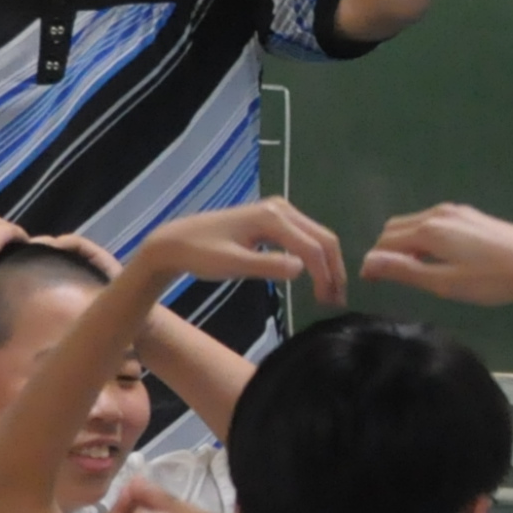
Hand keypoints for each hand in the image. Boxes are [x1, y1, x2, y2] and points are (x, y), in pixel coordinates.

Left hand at [126, 196, 349, 309]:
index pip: (312, 248)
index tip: (328, 303)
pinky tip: (314, 276)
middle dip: (334, 269)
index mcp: (273, 218)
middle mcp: (281, 209)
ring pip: (316, 236)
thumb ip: (267, 265)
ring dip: (327, 264)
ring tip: (329, 294)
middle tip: (337, 301)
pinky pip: (304, 237)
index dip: (325, 276)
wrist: (176, 242)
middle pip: (322, 238)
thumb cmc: (200, 254)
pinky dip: (314, 257)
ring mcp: (278, 211)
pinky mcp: (273, 219)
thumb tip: (302, 269)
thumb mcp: (232, 264)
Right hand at [361, 203, 512, 312]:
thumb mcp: (443, 282)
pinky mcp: (472, 215)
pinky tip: (440, 257)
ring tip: (415, 270)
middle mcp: (439, 213)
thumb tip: (368, 262)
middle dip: (387, 249)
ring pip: (417, 223)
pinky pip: (436, 222)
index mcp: (428, 229)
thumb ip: (404, 271)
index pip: (386, 240)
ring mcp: (458, 211)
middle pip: (398, 227)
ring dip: (407, 243)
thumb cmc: (489, 280)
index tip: (370, 282)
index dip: (374, 261)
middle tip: (390, 277)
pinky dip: (426, 237)